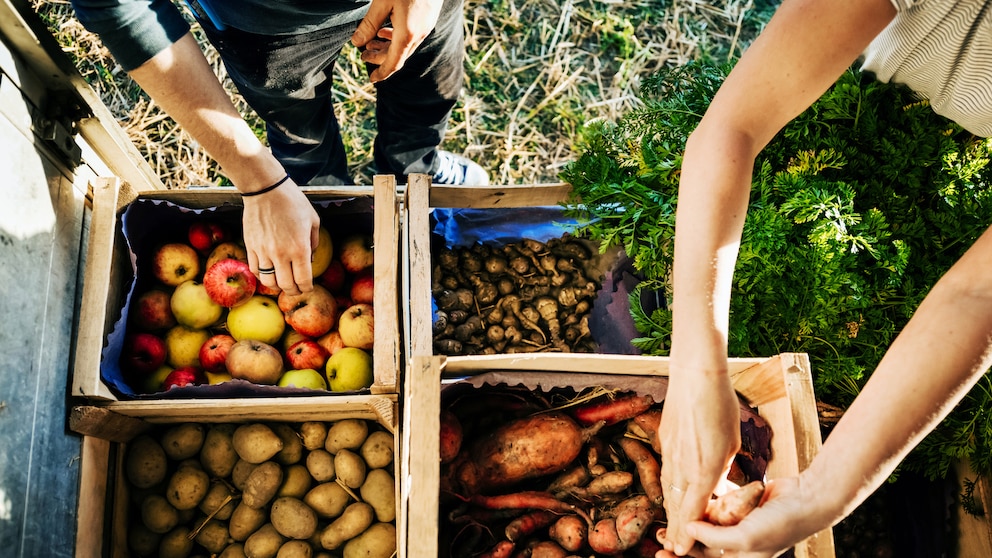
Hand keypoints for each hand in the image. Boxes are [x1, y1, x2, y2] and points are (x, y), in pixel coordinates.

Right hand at [241, 178, 319, 295]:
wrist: (266, 190)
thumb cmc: (292, 202)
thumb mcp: (313, 220)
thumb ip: (314, 243)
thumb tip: (310, 259)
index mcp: (300, 249)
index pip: (303, 280)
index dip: (307, 288)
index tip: (308, 287)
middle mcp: (281, 254)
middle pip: (286, 286)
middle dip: (293, 291)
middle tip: (296, 289)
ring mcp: (264, 252)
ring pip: (269, 282)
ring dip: (277, 286)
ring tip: (282, 283)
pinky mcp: (251, 247)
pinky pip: (255, 270)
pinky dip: (263, 275)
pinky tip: (269, 271)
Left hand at [351, 0, 442, 81]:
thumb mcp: (382, 3)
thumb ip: (369, 24)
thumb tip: (356, 43)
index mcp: (407, 34)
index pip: (394, 62)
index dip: (382, 73)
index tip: (372, 79)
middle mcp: (419, 34)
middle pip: (398, 55)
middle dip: (380, 58)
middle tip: (363, 55)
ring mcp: (425, 27)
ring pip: (405, 45)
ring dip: (387, 47)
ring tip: (371, 43)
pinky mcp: (427, 19)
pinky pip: (411, 36)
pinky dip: (397, 38)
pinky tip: (386, 31)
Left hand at [655, 477, 819, 557]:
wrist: (807, 498)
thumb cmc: (781, 524)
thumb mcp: (745, 538)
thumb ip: (714, 538)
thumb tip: (687, 531)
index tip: (661, 553)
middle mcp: (741, 545)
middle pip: (703, 546)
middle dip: (683, 540)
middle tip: (659, 533)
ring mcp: (742, 524)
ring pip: (710, 524)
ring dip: (692, 519)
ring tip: (672, 514)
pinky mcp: (744, 506)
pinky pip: (721, 505)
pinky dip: (710, 501)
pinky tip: (695, 495)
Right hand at [658, 369, 740, 555]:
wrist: (695, 376)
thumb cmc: (720, 406)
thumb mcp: (732, 442)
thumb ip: (722, 466)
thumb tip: (716, 479)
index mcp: (704, 469)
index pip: (693, 511)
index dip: (688, 533)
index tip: (683, 549)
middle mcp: (682, 466)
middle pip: (676, 506)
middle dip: (675, 529)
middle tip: (673, 547)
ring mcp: (670, 453)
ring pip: (668, 489)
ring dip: (670, 510)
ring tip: (670, 527)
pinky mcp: (664, 440)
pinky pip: (666, 470)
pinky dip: (668, 486)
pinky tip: (669, 492)